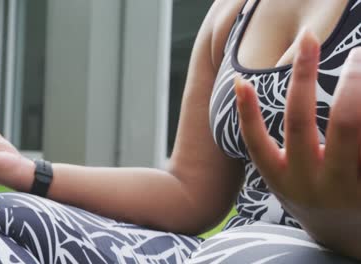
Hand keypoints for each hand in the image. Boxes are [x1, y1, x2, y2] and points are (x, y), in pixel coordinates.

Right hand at [235, 30, 360, 257]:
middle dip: (302, 74)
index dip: (246, 110)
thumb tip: (264, 90)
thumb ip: (280, 148)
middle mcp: (307, 182)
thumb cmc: (310, 195)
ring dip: (352, 86)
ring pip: (349, 127)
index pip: (255, 141)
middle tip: (308, 38)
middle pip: (301, 120)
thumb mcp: (287, 178)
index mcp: (279, 178)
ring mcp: (343, 185)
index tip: (241, 79)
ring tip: (356, 59)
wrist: (343, 236)